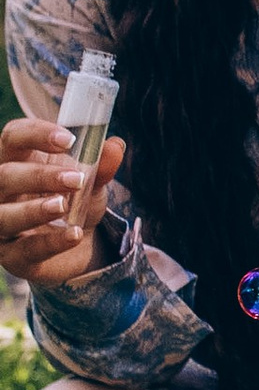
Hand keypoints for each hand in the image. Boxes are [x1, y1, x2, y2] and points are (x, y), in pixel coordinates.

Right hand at [0, 116, 124, 287]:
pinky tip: (74, 235)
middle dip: (39, 176)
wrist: (79, 241)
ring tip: (62, 205)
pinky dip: (51, 242)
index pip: (12, 137)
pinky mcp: (13, 256)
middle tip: (76, 179)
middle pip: (5, 176)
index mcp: (16, 160)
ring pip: (3, 215)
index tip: (68, 139)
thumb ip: (100, 165)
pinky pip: (26, 249)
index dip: (35, 134)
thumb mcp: (90, 181)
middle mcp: (0, 191)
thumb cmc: (74, 199)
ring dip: (33, 210)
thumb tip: (116, 146)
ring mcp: (2, 224)